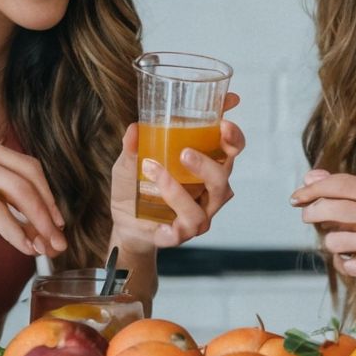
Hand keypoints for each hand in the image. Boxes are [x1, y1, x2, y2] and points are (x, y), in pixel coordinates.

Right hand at [0, 137, 66, 257]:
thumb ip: (13, 210)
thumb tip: (46, 232)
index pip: (30, 168)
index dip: (48, 195)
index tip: (58, 220)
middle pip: (30, 179)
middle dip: (48, 212)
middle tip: (58, 238)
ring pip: (20, 195)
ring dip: (39, 224)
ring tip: (46, 247)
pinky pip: (1, 214)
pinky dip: (17, 234)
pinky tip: (25, 248)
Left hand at [110, 94, 244, 253]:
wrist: (123, 222)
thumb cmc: (136, 187)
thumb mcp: (130, 160)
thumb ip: (134, 143)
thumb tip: (135, 127)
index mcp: (204, 167)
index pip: (230, 150)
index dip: (232, 136)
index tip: (224, 122)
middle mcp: (208, 191)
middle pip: (224, 176)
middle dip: (210, 163)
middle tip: (185, 152)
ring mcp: (199, 214)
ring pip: (208, 201)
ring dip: (183, 185)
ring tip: (154, 168)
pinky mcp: (183, 233)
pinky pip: (186, 222)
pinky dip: (172, 205)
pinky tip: (154, 200)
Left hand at [290, 170, 355, 283]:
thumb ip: (346, 187)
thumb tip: (309, 177)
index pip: (338, 184)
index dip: (312, 189)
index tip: (296, 197)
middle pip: (329, 209)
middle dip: (311, 213)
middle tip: (308, 217)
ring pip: (333, 240)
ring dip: (332, 243)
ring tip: (345, 242)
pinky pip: (345, 265)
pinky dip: (344, 263)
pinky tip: (354, 259)